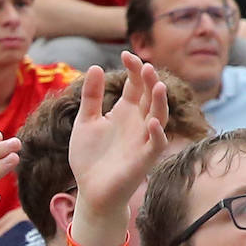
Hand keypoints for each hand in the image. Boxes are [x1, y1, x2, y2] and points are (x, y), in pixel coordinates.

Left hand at [68, 52, 168, 215]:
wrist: (90, 190)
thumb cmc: (89, 157)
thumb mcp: (85, 122)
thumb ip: (91, 97)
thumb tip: (95, 67)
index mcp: (126, 112)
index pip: (136, 85)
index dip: (134, 69)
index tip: (126, 54)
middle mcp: (138, 123)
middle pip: (150, 96)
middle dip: (149, 81)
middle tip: (144, 66)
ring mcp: (143, 140)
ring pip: (159, 116)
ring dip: (160, 102)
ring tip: (157, 85)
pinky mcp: (144, 160)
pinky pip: (156, 145)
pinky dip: (157, 134)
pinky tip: (152, 123)